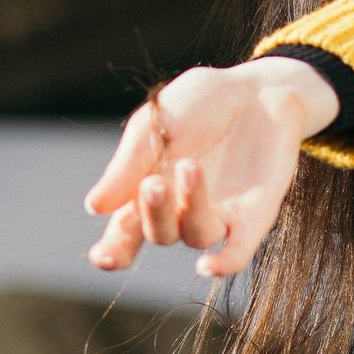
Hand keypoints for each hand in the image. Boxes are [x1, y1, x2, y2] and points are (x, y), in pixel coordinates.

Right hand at [82, 56, 337, 278]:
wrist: (258, 86)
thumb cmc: (201, 102)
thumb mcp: (156, 122)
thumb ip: (128, 163)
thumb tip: (94, 207)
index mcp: (150, 187)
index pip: (125, 231)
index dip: (112, 251)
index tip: (102, 258)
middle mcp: (182, 209)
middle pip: (159, 233)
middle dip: (152, 213)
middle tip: (152, 183)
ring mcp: (219, 213)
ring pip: (196, 235)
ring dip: (189, 208)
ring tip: (191, 166)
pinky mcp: (254, 215)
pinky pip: (238, 252)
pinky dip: (223, 263)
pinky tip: (208, 266)